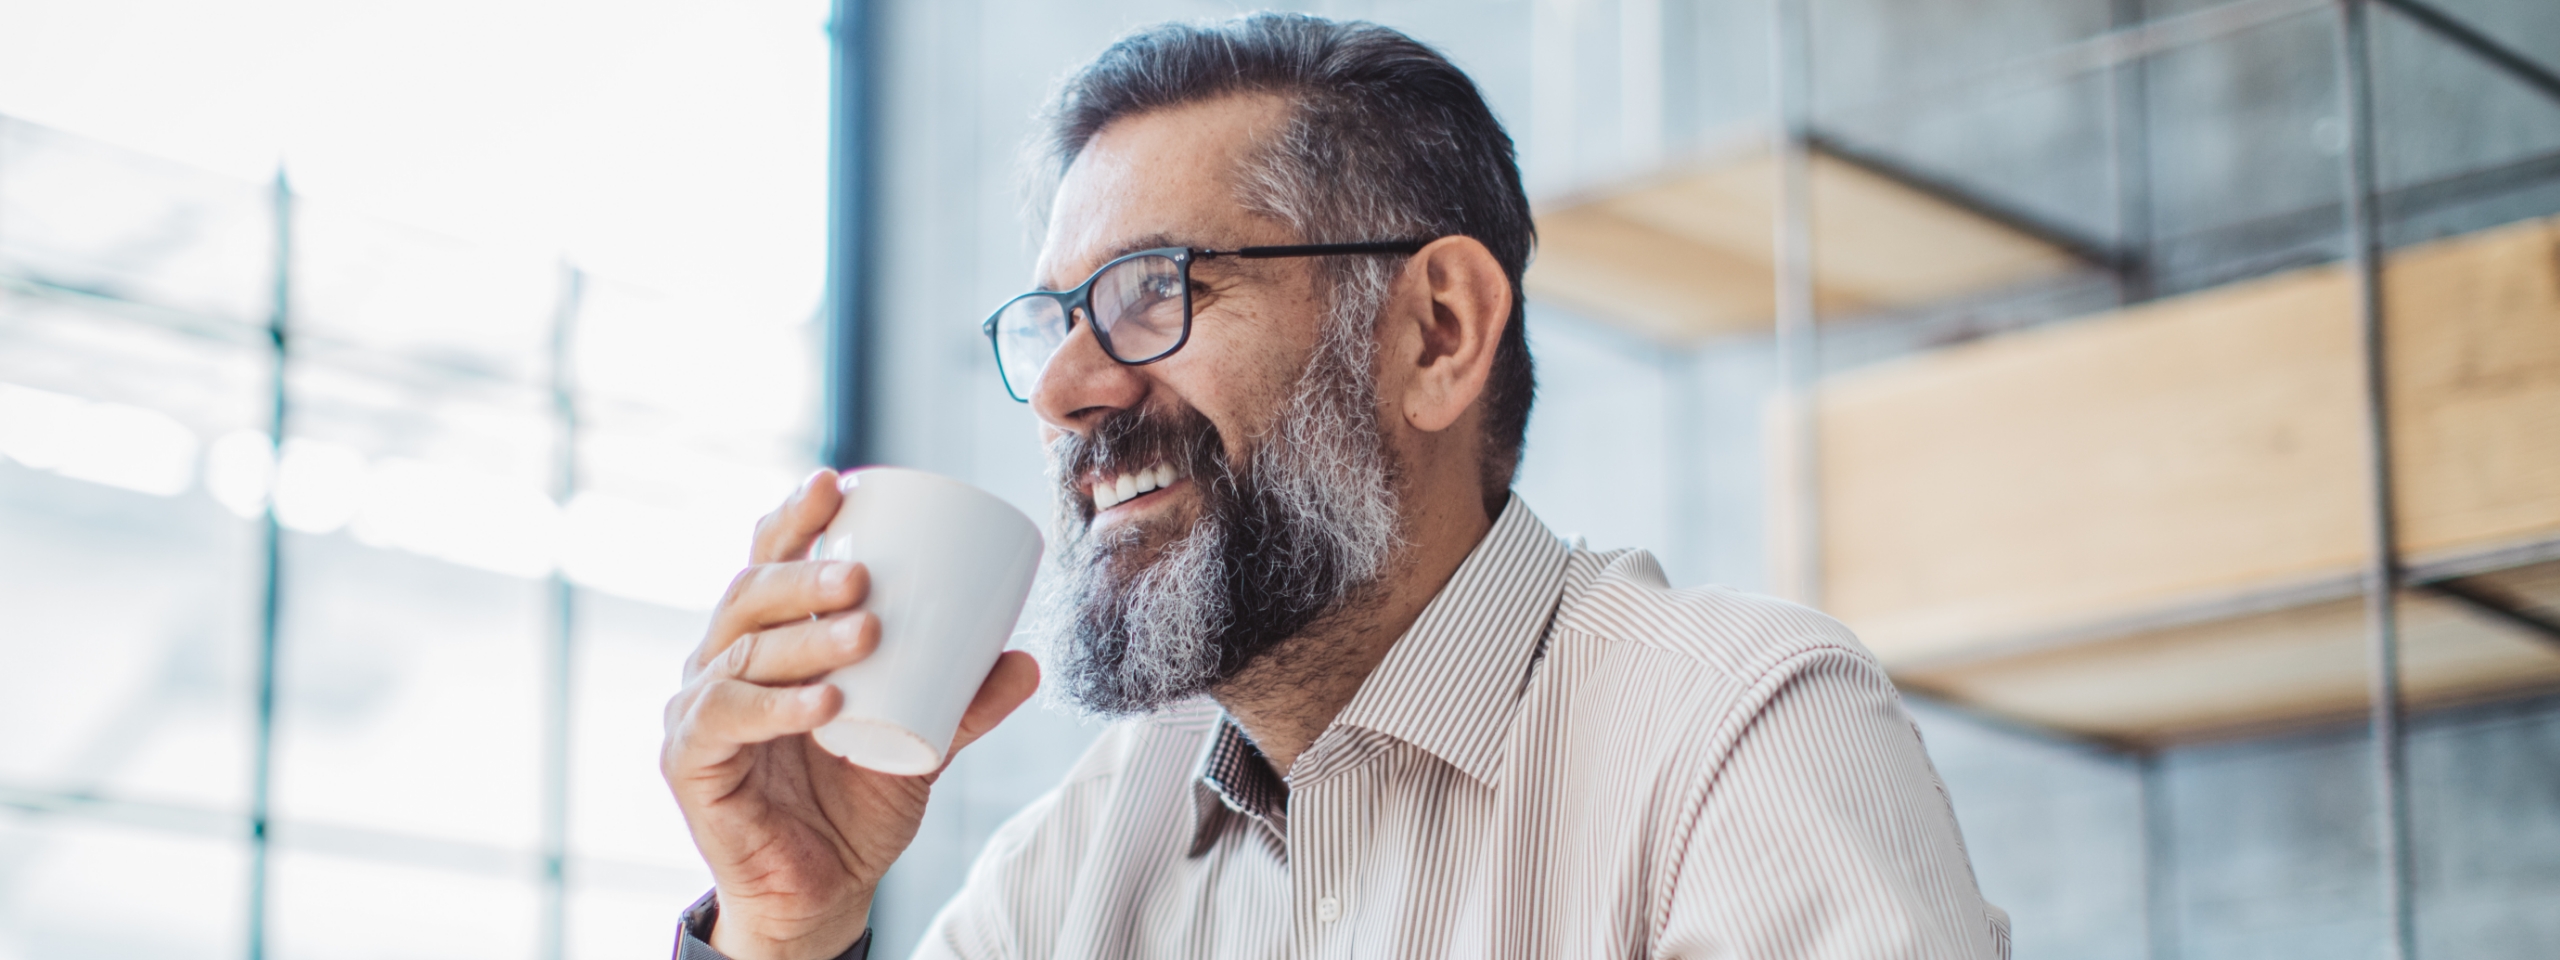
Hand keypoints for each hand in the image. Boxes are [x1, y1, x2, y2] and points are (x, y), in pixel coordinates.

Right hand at [662, 469, 1042, 959]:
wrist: (820, 892)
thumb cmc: (855, 806)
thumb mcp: (924, 744)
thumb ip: (966, 704)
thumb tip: (1027, 659)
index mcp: (767, 641)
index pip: (769, 562)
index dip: (793, 520)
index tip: (835, 484)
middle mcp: (721, 663)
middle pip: (749, 595)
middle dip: (804, 577)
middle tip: (866, 581)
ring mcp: (698, 710)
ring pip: (741, 652)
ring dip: (806, 639)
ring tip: (867, 634)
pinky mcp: (689, 761)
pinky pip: (723, 720)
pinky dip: (775, 707)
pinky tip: (823, 702)